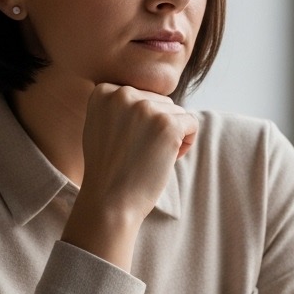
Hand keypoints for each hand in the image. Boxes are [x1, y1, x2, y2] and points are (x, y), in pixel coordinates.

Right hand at [63, 84, 198, 268]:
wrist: (109, 201)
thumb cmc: (109, 170)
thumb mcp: (101, 126)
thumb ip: (119, 107)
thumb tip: (147, 96)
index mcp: (104, 92)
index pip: (141, 96)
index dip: (143, 123)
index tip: (130, 143)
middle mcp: (123, 94)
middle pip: (161, 102)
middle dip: (159, 127)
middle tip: (143, 153)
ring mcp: (146, 108)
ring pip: (177, 112)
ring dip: (173, 135)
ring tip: (153, 157)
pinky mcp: (167, 124)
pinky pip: (192, 123)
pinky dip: (187, 142)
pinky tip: (170, 158)